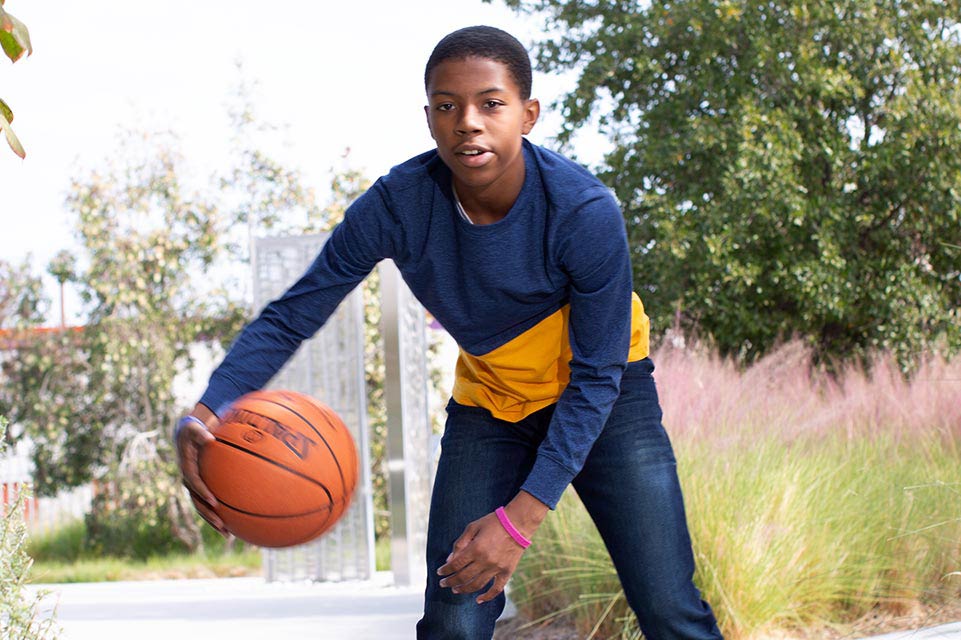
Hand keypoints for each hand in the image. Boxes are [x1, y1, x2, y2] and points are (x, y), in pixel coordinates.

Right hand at [176, 403, 226, 535]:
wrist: (186, 437)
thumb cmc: (192, 432)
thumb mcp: (193, 428)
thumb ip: (200, 433)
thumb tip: (210, 437)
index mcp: (187, 468)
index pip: (193, 482)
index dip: (202, 492)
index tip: (213, 500)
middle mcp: (189, 481)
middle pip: (197, 502)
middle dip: (208, 514)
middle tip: (221, 524)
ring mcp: (195, 487)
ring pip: (202, 508)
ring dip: (213, 521)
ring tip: (228, 534)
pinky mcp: (201, 489)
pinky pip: (209, 504)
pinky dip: (219, 514)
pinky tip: (233, 524)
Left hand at [437, 492, 547, 604]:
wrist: (518, 524)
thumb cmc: (493, 522)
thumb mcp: (473, 527)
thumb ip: (460, 543)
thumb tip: (450, 559)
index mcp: (475, 548)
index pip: (455, 565)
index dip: (445, 570)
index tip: (440, 572)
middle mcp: (485, 561)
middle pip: (463, 577)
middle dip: (450, 581)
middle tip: (443, 583)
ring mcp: (496, 568)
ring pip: (476, 585)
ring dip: (463, 590)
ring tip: (455, 590)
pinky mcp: (506, 572)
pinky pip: (496, 589)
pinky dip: (487, 597)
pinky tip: (478, 600)